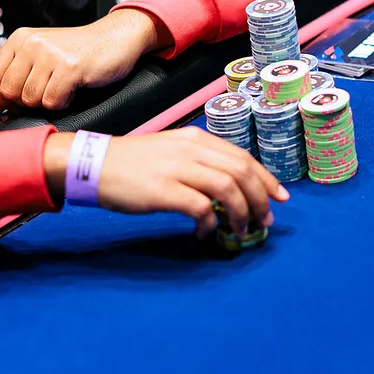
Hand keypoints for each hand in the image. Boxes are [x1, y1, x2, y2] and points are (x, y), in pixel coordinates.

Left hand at [0, 9, 167, 117]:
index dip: (2, 97)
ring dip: (47, 102)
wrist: (116, 38)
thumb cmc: (79, 52)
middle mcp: (32, 43)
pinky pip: (52, 102)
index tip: (16, 101)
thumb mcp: (41, 60)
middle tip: (46, 93)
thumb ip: (13, 80)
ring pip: (30, 99)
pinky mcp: (69, 68)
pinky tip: (72, 90)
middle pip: (9, 91)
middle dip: (26, 102)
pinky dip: (63, 103)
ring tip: (62, 87)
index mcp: (21, 39)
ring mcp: (50, 54)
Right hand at [45, 128, 288, 236]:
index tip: (280, 197)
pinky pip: (201, 209)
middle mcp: (191, 149)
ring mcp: (178, 169)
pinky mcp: (164, 190)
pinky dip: (210, 224)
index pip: (242, 157)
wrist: (94, 164)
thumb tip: (229, 186)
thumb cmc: (132, 162)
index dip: (266, 178)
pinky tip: (205, 233)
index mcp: (196, 139)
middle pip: (241, 172)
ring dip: (242, 213)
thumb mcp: (171, 150)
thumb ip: (199, 162)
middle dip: (260, 199)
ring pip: (228, 189)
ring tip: (243, 231)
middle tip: (266, 220)